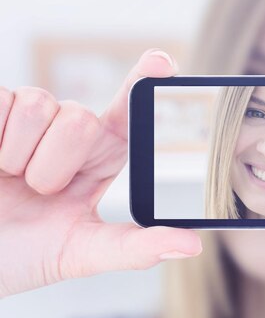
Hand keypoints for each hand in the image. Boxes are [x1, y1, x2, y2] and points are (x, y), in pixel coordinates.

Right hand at [0, 49, 201, 298]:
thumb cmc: (22, 255)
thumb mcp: (81, 255)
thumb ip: (135, 249)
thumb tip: (193, 244)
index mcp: (99, 161)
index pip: (129, 115)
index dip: (144, 84)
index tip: (161, 62)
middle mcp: (67, 133)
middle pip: (81, 118)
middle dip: (55, 166)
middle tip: (37, 192)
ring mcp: (25, 118)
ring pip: (39, 104)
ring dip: (19, 156)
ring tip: (7, 179)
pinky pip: (0, 99)